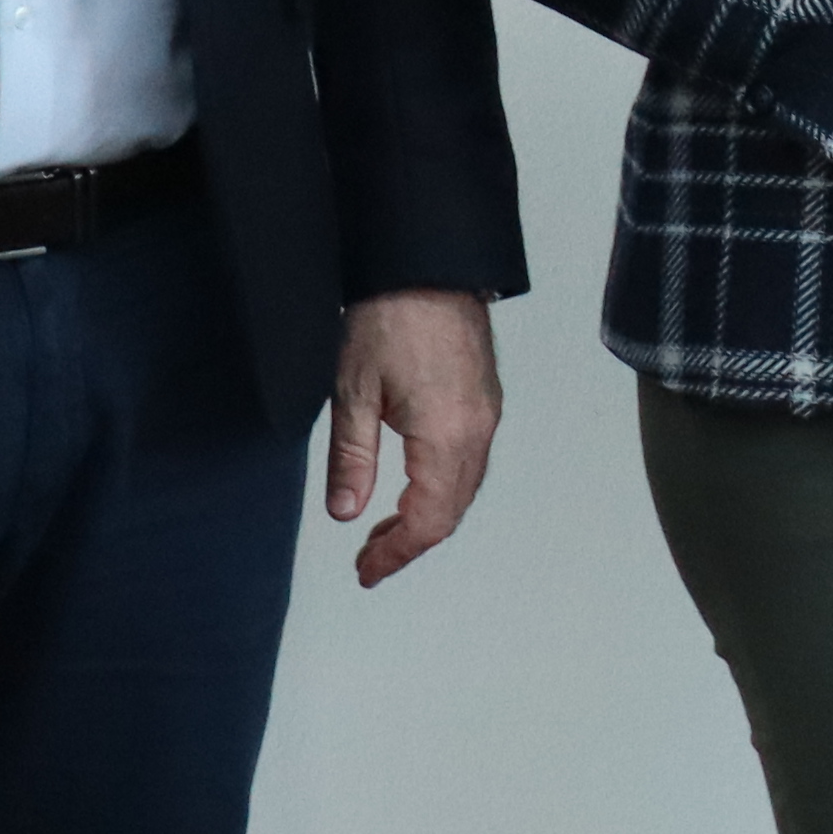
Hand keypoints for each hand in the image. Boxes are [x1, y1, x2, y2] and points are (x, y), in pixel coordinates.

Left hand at [336, 288, 502, 588]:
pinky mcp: (484, 399)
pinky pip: (470, 463)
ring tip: (384, 529)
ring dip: (427, 516)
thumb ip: (352, 458)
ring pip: (464, 489)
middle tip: (369, 559)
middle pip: (452, 511)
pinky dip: (442, 488)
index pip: (429, 520)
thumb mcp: (353, 391)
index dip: (397, 553)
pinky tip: (411, 486)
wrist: (428, 262)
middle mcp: (477, 430)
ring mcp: (486, 414)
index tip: (366, 570)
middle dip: (411, 542)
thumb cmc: (390, 315)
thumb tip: (346, 513)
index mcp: (447, 435)